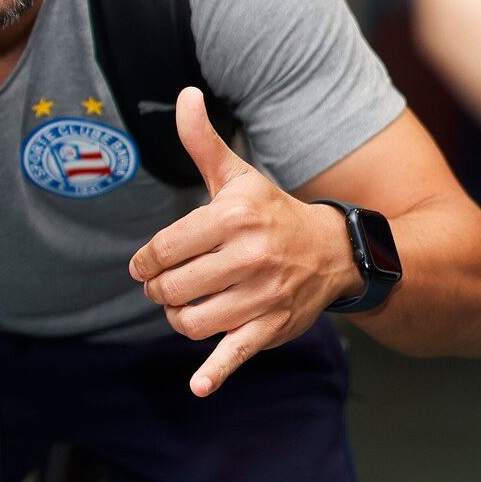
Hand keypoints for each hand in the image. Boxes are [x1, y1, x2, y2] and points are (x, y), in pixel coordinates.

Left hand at [128, 87, 359, 396]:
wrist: (335, 251)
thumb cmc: (272, 212)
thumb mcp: (238, 176)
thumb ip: (203, 142)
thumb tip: (184, 95)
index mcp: (235, 217)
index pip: (166, 247)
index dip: (146, 261)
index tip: (145, 265)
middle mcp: (250, 257)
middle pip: (173, 287)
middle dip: (159, 290)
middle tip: (163, 286)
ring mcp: (262, 295)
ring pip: (192, 320)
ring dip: (177, 317)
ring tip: (182, 306)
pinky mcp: (271, 327)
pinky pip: (237, 353)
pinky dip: (216, 372)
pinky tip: (198, 386)